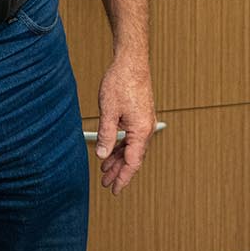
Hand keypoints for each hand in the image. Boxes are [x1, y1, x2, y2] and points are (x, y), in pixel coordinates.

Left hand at [94, 57, 154, 194]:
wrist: (132, 61)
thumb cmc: (121, 82)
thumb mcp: (108, 111)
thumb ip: (106, 135)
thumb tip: (103, 155)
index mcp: (141, 130)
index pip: (132, 162)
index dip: (122, 178)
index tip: (114, 189)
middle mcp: (146, 128)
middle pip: (134, 158)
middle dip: (119, 172)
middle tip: (106, 184)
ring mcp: (145, 122)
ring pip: (133, 148)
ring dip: (120, 159)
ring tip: (106, 169)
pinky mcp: (141, 115)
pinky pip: (132, 138)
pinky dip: (122, 146)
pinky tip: (112, 150)